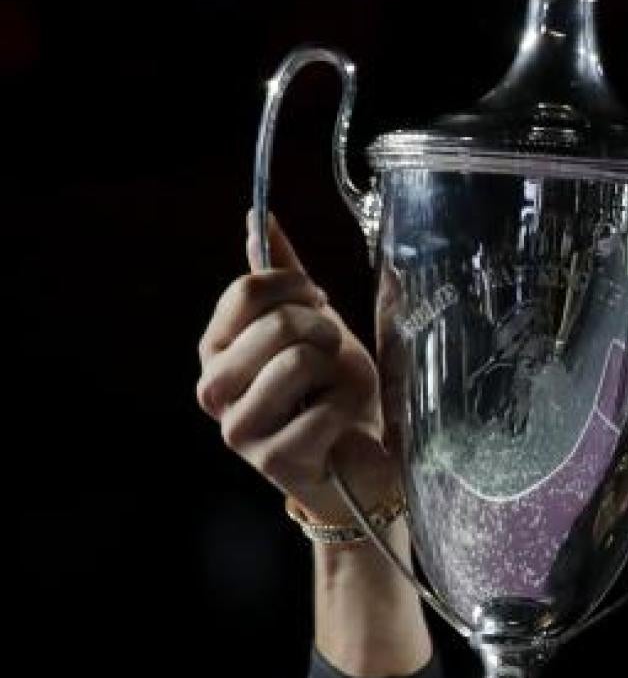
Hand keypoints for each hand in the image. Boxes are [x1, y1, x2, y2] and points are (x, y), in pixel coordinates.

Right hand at [196, 208, 399, 528]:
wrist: (364, 459)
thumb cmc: (335, 390)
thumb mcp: (313, 324)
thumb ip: (283, 277)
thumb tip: (259, 216)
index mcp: (216, 348)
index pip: (247, 288)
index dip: (298, 288)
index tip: (319, 305)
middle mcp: (212, 388)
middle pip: (277, 323)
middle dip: (324, 333)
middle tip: (331, 359)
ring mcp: (237, 429)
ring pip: (299, 361)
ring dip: (338, 373)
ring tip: (334, 393)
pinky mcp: (270, 461)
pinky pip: (325, 409)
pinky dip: (348, 411)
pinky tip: (340, 428)